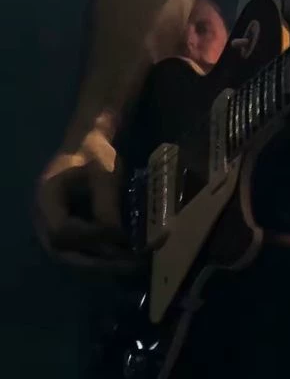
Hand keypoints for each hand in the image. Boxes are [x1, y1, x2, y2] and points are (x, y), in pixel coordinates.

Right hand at [34, 129, 136, 270]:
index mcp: (46, 197)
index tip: (118, 235)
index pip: (61, 231)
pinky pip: (76, 249)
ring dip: (98, 261)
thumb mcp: (104, 173)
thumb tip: (117, 239)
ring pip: (70, 254)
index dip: (89, 237)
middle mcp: (42, 217)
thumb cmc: (94, 153)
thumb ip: (106, 204)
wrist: (86, 143)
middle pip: (63, 250)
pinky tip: (120, 256)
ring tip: (129, 264)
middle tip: (128, 264)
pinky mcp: (63, 229)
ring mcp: (49, 226)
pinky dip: (97, 254)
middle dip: (96, 260)